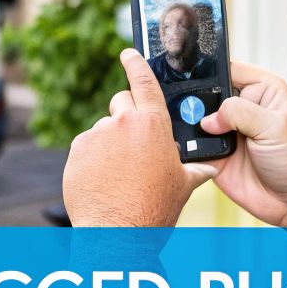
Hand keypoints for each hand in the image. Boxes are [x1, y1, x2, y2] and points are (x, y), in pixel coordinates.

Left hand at [63, 50, 204, 227]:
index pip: (144, 81)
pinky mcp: (76, 151)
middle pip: (121, 103)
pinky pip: (86, 147)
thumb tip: (210, 168)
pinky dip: (92, 159)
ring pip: (103, 129)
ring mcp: (96, 135)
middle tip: (133, 144)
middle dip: (127, 116)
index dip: (136, 63)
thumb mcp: (183, 186)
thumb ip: (195, 170)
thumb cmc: (154, 209)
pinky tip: (102, 180)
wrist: (118, 233)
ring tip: (118, 174)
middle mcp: (123, 122)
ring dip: (110, 143)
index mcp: (153, 124)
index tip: (128, 53)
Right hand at [189, 61, 286, 226]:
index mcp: (262, 89)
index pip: (228, 67)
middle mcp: (242, 106)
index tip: (192, 77)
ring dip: (190, 124)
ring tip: (196, 132)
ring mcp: (226, 129)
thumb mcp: (275, 128)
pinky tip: (192, 149)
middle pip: (206, 91)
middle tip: (193, 112)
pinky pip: (192, 144)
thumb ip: (241, 113)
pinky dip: (188, 146)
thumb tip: (209, 117)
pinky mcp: (214, 152)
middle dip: (195, 100)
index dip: (210, 70)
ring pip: (195, 117)